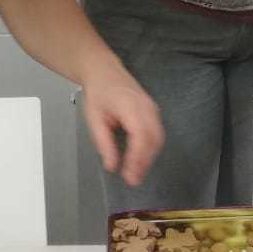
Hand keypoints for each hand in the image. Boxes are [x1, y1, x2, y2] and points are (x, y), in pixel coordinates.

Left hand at [80, 64, 164, 187]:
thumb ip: (104, 143)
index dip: (137, 158)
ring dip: (149, 157)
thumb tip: (112, 166)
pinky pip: (157, 133)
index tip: (129, 175)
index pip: (140, 135)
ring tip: (137, 174)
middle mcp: (146, 107)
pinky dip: (151, 149)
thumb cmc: (98, 94)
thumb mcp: (94, 119)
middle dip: (145, 162)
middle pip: (154, 138)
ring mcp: (153, 108)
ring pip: (158, 137)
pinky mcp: (153, 112)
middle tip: (133, 180)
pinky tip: (141, 160)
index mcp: (130, 106)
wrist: (105, 71)